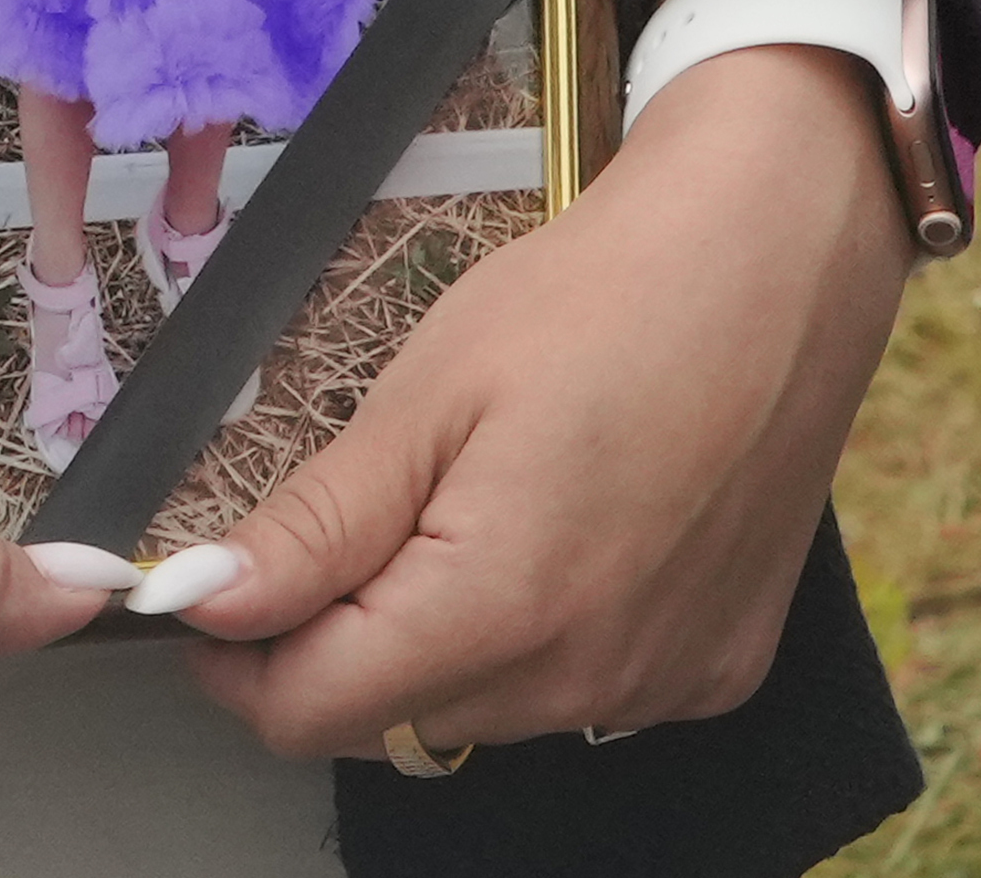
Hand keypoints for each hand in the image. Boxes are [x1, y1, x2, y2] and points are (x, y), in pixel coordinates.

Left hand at [168, 44, 910, 751]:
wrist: (778, 257)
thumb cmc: (604, 297)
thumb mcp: (427, 393)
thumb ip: (317, 525)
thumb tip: (202, 600)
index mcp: (503, 607)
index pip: (312, 714)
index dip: (237, 661)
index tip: (212, 594)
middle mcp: (590, 678)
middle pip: (392, 722)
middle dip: (329, 648)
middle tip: (334, 526)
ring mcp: (662, 683)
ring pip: (480, 713)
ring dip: (433, 645)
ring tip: (461, 506)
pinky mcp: (715, 671)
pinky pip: (578, 692)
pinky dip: (534, 641)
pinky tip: (555, 534)